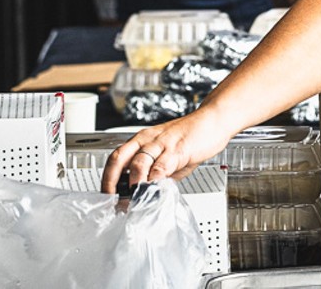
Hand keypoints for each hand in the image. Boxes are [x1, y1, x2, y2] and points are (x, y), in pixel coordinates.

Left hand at [100, 105, 230, 193]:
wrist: (214, 120)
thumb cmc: (193, 135)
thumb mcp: (170, 156)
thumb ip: (159, 173)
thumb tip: (149, 193)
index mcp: (142, 140)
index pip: (116, 158)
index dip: (107, 178)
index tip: (108, 196)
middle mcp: (147, 140)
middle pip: (119, 158)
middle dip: (111, 182)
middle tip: (112, 201)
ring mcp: (162, 144)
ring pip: (138, 163)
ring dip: (132, 185)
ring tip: (131, 201)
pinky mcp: (177, 149)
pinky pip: (161, 167)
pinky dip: (154, 182)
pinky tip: (152, 192)